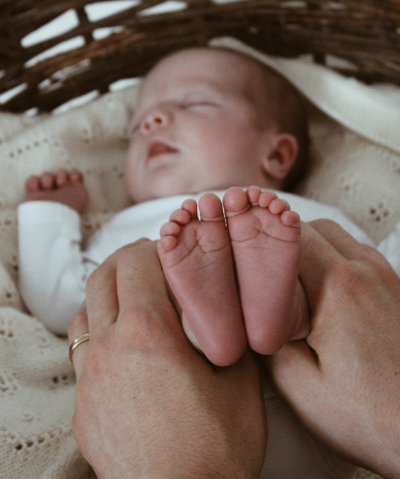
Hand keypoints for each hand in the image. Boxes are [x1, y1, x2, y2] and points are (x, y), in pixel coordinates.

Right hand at [24, 168, 87, 212]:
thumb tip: (75, 176)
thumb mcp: (81, 196)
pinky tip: (38, 188)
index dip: (74, 175)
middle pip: (60, 173)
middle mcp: (60, 192)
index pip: (74, 177)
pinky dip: (34, 181)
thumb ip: (80, 184)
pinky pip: (32, 180)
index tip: (74, 178)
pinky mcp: (32, 195)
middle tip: (61, 183)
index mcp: (72, 192)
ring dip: (48, 178)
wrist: (51, 218)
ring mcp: (46, 193)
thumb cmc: (69, 208)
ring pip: (46, 175)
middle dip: (61, 175)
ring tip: (48, 187)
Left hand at [68, 239, 266, 478]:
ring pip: (84, 314)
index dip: (155, 247)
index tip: (170, 251)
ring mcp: (88, 382)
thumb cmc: (217, 451)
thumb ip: (229, 330)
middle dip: (127, 261)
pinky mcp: (83, 410)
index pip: (135, 261)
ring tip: (135, 303)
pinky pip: (82, 356)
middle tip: (152, 265)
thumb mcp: (240, 379)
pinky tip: (125, 353)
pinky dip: (100, 337)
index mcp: (147, 334)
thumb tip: (227, 305)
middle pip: (102, 278)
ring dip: (107, 297)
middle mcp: (108, 351)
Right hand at [268, 220, 399, 478]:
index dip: (258, 242)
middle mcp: (365, 270)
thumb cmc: (374, 415)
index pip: (289, 234)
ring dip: (307, 252)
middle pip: (310, 227)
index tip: (239, 258)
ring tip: (287, 287)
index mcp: (338, 286)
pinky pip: (355, 255)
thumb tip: (247, 316)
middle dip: (280, 245)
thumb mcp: (301, 388)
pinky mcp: (395, 288)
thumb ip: (265, 342)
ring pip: (334, 237)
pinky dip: (332, 262)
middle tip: (258, 274)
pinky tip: (319, 296)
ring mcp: (385, 276)